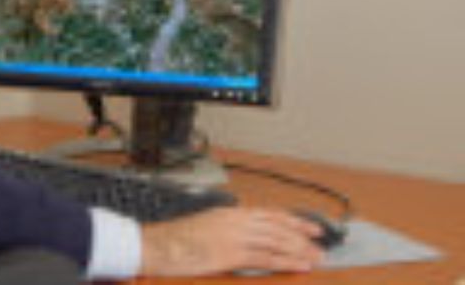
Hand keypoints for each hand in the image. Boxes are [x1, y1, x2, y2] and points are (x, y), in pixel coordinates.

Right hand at [139, 206, 324, 276]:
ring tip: (315, 258)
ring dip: (298, 250)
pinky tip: (299, 266)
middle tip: (320, 247)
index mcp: (230, 212)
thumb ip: (228, 227)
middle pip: (278, 227)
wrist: (158, 244)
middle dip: (302, 237)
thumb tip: (246, 236)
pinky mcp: (230, 255)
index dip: (295, 220)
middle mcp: (236, 221)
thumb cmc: (177, 238)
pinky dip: (285, 262)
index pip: (271, 214)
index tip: (313, 227)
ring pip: (276, 241)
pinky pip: (265, 258)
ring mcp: (234, 237)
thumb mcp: (206, 224)